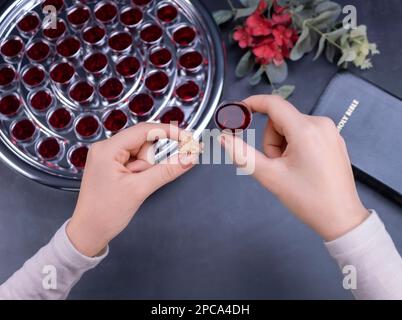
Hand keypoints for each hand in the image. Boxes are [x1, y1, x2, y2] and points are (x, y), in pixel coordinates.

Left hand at [67, 123, 197, 256]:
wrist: (89, 232)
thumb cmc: (105, 213)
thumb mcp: (139, 190)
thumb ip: (167, 171)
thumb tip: (189, 157)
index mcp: (108, 149)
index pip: (144, 130)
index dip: (169, 132)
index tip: (188, 139)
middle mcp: (106, 148)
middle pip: (144, 143)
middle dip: (151, 162)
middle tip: (143, 180)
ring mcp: (109, 157)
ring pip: (142, 154)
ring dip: (145, 170)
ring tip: (134, 186)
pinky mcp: (113, 166)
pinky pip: (136, 162)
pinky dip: (141, 173)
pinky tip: (132, 185)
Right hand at [219, 95, 368, 240]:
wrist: (341, 218)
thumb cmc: (307, 199)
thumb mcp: (270, 176)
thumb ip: (242, 154)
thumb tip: (223, 137)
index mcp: (306, 129)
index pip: (273, 103)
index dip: (251, 104)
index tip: (237, 113)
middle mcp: (321, 123)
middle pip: (280, 120)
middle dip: (271, 141)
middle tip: (276, 166)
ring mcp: (330, 131)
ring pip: (291, 127)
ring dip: (282, 145)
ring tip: (290, 169)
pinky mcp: (333, 140)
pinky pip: (304, 133)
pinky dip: (295, 146)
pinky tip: (301, 167)